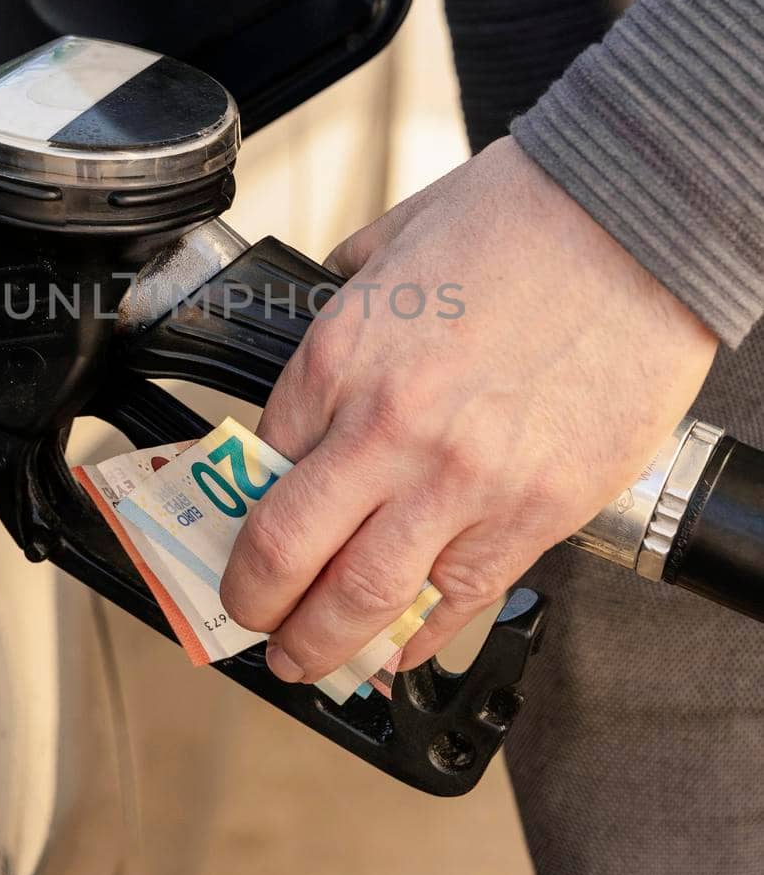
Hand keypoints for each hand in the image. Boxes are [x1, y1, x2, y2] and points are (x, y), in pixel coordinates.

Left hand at [221, 137, 717, 681]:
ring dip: (321, 643)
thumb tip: (336, 311)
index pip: (255, 461)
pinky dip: (421, 639)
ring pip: (365, 598)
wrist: (639, 222)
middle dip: (252, 601)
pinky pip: (460, 599)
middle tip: (248, 617)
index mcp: (341, 355)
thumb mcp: (399, 237)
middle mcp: (389, 429)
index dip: (236, 508)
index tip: (235, 530)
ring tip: (306, 658)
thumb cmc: (527, 216)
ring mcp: (463, 481)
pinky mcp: (536, 513)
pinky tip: (398, 652)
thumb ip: (351, 288)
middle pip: (286, 550)